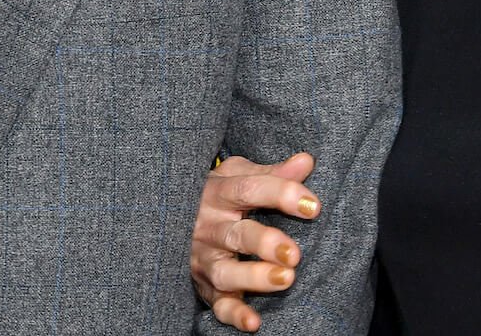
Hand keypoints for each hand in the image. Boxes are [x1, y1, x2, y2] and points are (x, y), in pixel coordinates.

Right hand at [191, 152, 320, 330]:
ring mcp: (203, 258)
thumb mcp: (238, 175)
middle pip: (236, 234)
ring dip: (254, 277)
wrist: (166, 213)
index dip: (282, 195)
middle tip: (294, 254)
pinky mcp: (203, 286)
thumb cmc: (216, 193)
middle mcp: (209, 226)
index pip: (249, 189)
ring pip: (225, 271)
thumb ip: (272, 173)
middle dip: (265, 243)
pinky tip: (254, 323)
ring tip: (285, 279)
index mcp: (219, 192)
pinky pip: (217, 304)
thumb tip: (307, 161)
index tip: (313, 205)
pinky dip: (234, 314)